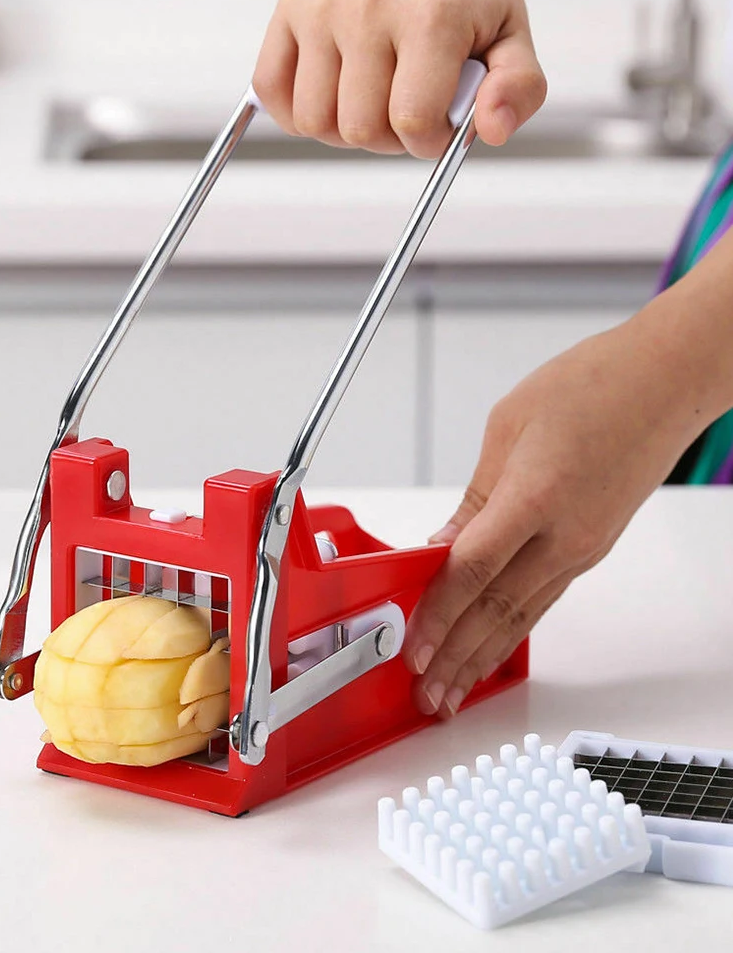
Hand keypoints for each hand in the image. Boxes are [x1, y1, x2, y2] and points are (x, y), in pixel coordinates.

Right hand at [252, 0, 545, 157]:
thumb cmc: (470, 14)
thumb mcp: (513, 50)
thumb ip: (518, 92)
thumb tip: (492, 128)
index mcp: (429, 16)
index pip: (411, 122)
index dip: (427, 142)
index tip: (439, 124)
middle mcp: (369, 5)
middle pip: (357, 130)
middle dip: (386, 139)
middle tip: (405, 109)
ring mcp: (324, 7)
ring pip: (312, 123)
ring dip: (343, 129)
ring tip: (372, 99)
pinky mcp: (292, 11)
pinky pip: (272, 93)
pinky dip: (297, 112)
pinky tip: (332, 95)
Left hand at [399, 316, 711, 717]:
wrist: (666, 381)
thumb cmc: (591, 386)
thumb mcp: (508, 427)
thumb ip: (474, 497)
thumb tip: (443, 545)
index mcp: (535, 497)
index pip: (473, 572)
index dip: (438, 616)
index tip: (413, 649)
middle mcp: (564, 535)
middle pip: (496, 610)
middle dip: (454, 659)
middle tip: (426, 696)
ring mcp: (583, 548)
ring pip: (522, 616)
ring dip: (483, 658)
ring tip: (454, 692)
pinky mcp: (591, 548)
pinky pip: (543, 600)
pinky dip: (512, 631)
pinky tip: (493, 647)